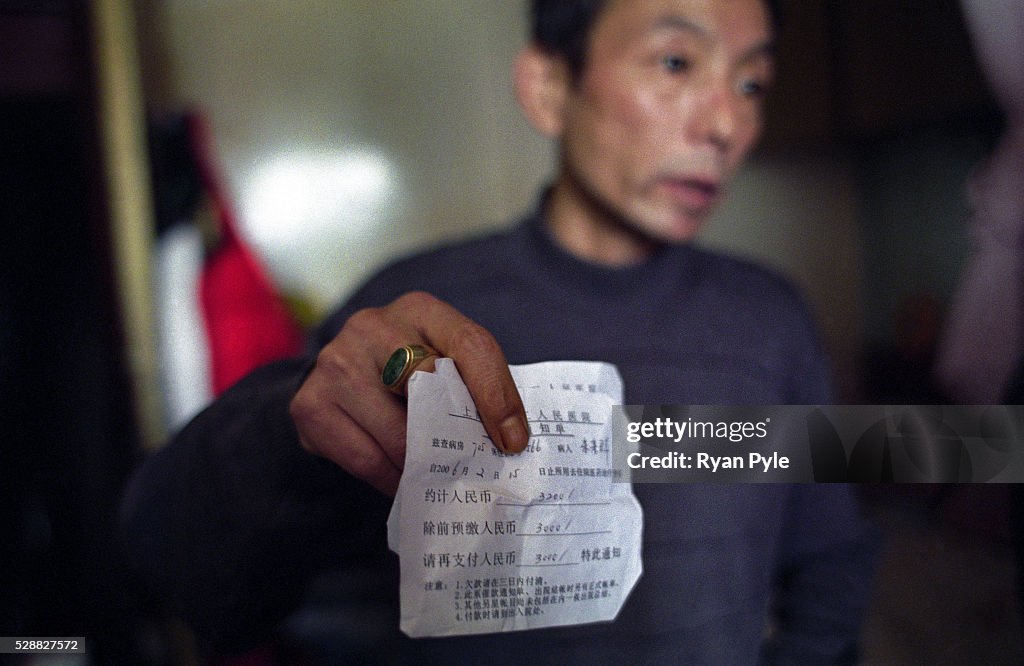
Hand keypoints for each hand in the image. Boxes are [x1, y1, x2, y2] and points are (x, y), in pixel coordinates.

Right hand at [289, 291, 528, 495]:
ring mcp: (335, 363)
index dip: (497, 395)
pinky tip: (406, 483)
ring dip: (425, 466)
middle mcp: (371, 326)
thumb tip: (510, 441)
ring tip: (443, 480)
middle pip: (428, 387)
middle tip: (476, 468)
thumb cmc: (406, 372)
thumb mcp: (442, 360)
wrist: (338, 375)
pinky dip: (392, 479)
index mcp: (419, 309)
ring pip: (397, 434)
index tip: (512, 441)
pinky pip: (366, 459)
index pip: (470, 345)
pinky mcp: (310, 404)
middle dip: (456, 435)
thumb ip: (472, 384)